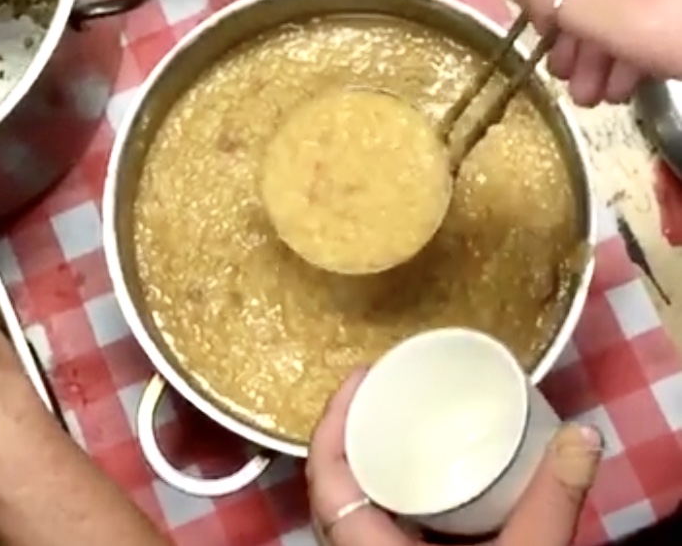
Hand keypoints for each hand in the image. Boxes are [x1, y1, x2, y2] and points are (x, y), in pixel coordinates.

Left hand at [308, 372, 601, 545]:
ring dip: (367, 471)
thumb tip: (580, 438)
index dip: (332, 420)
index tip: (359, 376)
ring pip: (352, 517)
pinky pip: (377, 537)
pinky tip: (417, 490)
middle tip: (383, 392)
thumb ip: (551, 501)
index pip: (325, 477)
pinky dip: (390, 505)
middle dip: (351, 435)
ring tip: (395, 427)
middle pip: (333, 490)